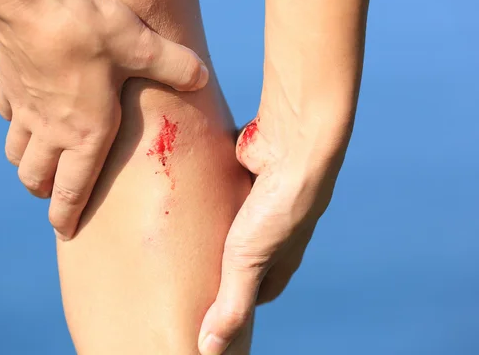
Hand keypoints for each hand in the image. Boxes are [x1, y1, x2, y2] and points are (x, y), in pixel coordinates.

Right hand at [0, 0, 208, 239]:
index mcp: (85, 134)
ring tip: (42, 165)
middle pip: (36, 177)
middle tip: (57, 196)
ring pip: (17, 153)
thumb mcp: (142, 47)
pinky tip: (29, 117)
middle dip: (46, 193)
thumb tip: (202, 77)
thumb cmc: (87, 29)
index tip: (64, 232)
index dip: (66, 216)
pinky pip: (10, 116)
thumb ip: (176, 66)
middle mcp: (50, 130)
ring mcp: (26, 110)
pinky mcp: (10, 85)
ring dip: (29, 165)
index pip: (71, 190)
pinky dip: (18, 125)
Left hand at [198, 95, 352, 354]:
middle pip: (246, 253)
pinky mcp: (248, 169)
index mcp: (282, 256)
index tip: (212, 307)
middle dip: (222, 263)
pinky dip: (209, 190)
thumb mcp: (249, 263)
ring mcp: (262, 197)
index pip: (258, 290)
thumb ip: (230, 306)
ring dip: (215, 224)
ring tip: (183, 234)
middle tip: (191, 270)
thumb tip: (209, 351)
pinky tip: (187, 194)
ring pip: (234, 218)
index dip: (238, 301)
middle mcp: (275, 227)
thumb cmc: (280, 208)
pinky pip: (224, 185)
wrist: (295, 144)